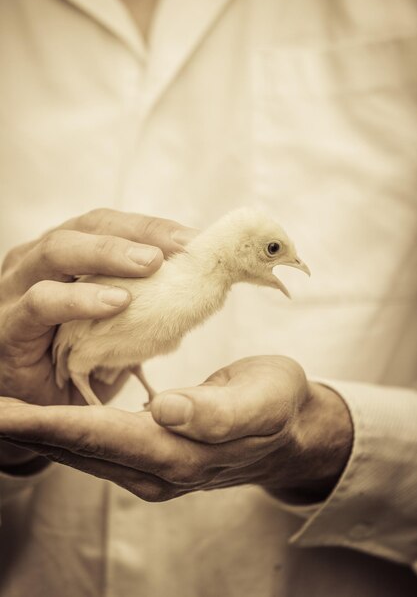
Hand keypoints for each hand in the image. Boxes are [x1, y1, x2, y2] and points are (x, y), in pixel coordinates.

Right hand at [0, 208, 195, 466]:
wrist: (39, 413)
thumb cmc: (81, 361)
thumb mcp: (117, 324)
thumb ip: (146, 300)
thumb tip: (200, 284)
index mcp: (66, 254)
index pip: (108, 224)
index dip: (151, 228)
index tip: (195, 240)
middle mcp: (38, 261)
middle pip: (85, 228)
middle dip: (135, 234)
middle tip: (179, 246)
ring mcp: (16, 289)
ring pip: (57, 252)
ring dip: (107, 255)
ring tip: (150, 265)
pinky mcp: (8, 326)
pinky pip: (40, 304)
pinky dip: (79, 300)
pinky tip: (115, 304)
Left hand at [0, 356, 352, 501]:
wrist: (291, 431)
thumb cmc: (278, 406)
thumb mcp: (260, 400)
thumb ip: (216, 412)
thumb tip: (165, 409)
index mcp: (178, 452)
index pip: (98, 435)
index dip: (47, 423)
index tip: (0, 411)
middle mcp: (156, 469)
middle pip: (78, 448)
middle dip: (25, 430)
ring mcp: (152, 469)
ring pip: (82, 451)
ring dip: (38, 433)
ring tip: (1, 413)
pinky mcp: (153, 458)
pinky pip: (97, 447)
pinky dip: (64, 433)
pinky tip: (45, 419)